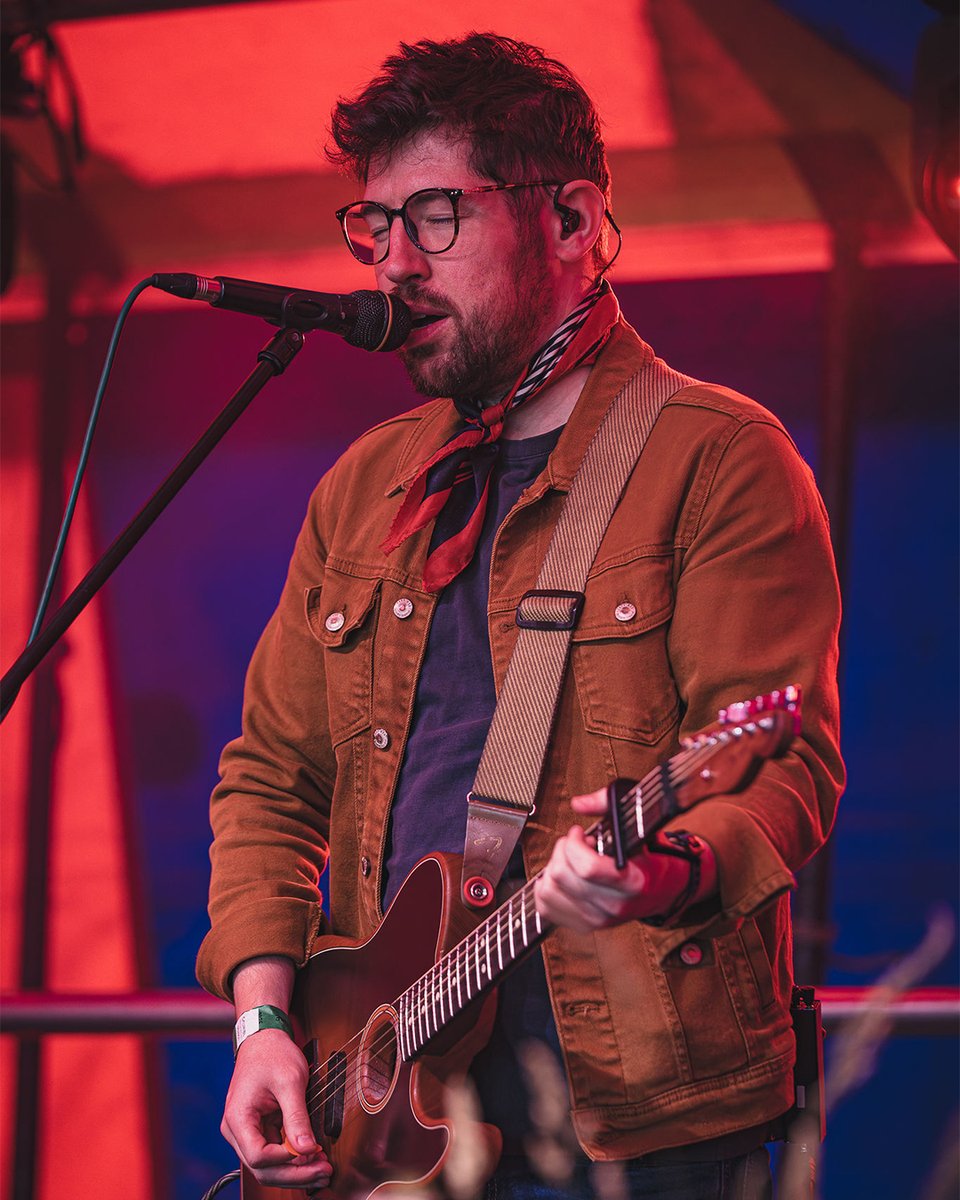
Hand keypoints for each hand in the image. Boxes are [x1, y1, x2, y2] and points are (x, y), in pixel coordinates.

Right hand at [221, 1028, 332, 1189]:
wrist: (264, 1038)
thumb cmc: (273, 1054)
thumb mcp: (289, 1082)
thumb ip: (297, 1117)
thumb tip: (307, 1149)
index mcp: (238, 1119)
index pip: (258, 1157)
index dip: (286, 1160)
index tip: (312, 1151)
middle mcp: (236, 1131)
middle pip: (263, 1169)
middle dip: (295, 1174)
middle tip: (324, 1172)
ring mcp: (247, 1132)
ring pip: (269, 1166)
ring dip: (296, 1171)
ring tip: (323, 1169)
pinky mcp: (259, 1130)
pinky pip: (274, 1153)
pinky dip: (294, 1159)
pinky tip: (313, 1158)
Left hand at [533, 788, 715, 932]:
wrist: (664, 892)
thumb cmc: (651, 861)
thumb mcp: (639, 828)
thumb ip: (609, 805)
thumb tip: (580, 803)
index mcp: (631, 884)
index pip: (588, 868)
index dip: (575, 844)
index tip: (579, 833)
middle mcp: (612, 906)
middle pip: (561, 876)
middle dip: (562, 850)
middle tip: (576, 844)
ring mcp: (596, 919)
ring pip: (548, 891)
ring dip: (553, 868)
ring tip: (571, 861)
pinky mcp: (583, 925)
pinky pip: (545, 908)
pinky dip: (545, 889)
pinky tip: (562, 877)